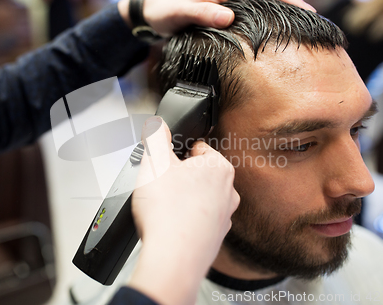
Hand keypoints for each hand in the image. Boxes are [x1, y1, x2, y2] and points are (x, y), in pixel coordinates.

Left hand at [118, 0, 314, 36]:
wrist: (151, 14)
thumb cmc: (166, 11)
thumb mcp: (182, 12)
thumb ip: (203, 12)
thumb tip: (229, 17)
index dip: (289, 0)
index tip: (308, 13)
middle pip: (269, 0)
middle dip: (291, 10)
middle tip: (311, 28)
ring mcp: (227, 8)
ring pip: (261, 11)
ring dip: (279, 20)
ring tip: (297, 37)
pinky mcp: (222, 19)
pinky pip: (249, 22)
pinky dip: (262, 29)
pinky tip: (268, 43)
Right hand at [128, 116, 238, 304]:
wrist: (173, 258)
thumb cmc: (168, 212)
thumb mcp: (154, 163)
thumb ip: (157, 137)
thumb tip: (159, 125)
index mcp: (219, 169)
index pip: (198, 148)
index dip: (177, 153)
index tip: (166, 162)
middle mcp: (228, 193)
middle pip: (199, 174)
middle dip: (179, 177)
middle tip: (161, 186)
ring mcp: (223, 218)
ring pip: (199, 199)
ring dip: (182, 200)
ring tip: (164, 207)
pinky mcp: (214, 239)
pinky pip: (197, 222)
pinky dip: (184, 221)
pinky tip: (170, 225)